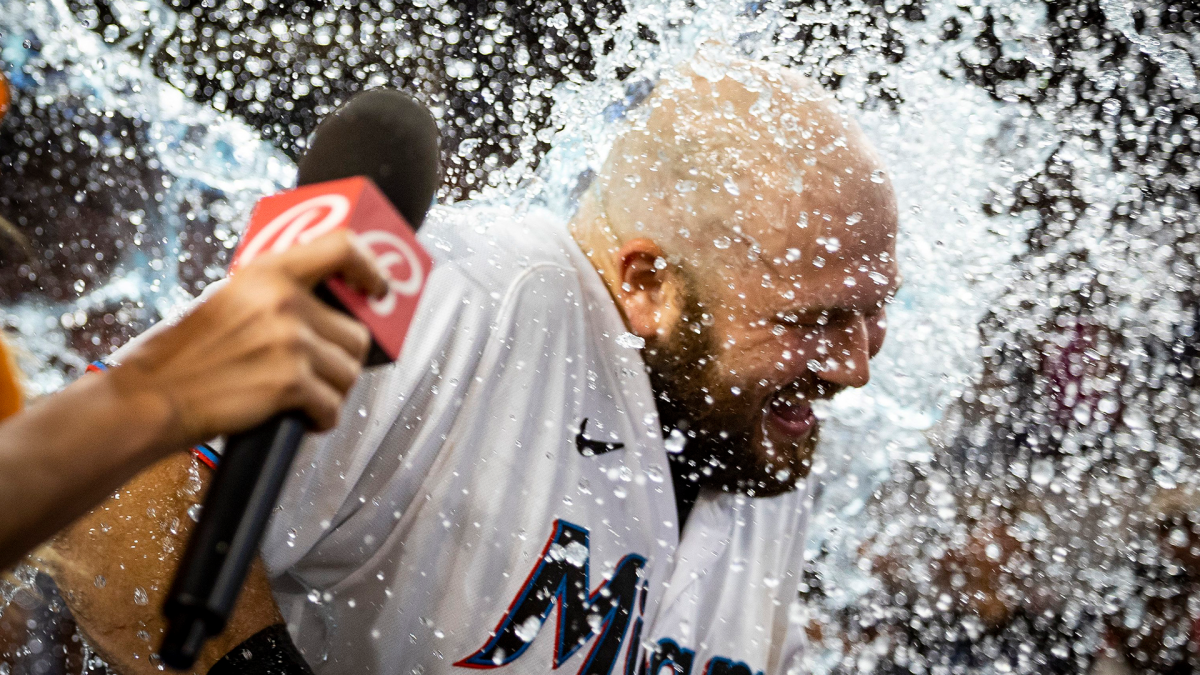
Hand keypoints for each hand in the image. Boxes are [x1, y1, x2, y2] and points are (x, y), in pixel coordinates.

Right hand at [111, 229, 386, 451]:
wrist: (150, 397)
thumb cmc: (186, 355)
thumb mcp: (229, 301)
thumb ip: (275, 297)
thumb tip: (328, 307)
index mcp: (267, 272)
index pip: (342, 247)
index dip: (371, 267)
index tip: (379, 288)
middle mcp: (283, 301)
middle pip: (357, 334)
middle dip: (343, 360)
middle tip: (317, 372)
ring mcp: (289, 342)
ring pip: (349, 373)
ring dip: (332, 391)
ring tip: (301, 396)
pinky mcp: (289, 383)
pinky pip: (333, 406)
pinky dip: (322, 419)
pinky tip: (303, 418)